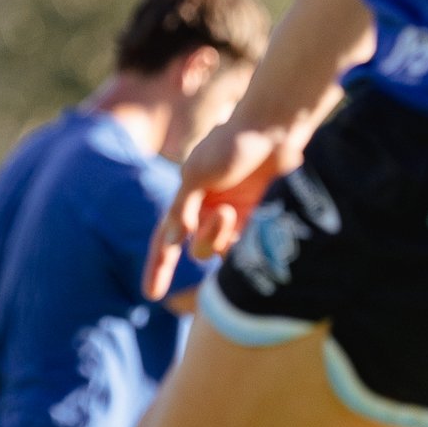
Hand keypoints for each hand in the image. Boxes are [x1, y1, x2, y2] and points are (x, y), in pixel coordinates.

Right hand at [144, 116, 294, 298]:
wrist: (274, 132)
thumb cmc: (231, 145)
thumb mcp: (197, 173)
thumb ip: (183, 207)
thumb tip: (173, 240)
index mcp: (188, 202)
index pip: (166, 240)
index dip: (158, 267)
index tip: (152, 295)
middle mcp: (209, 214)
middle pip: (197, 249)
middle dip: (206, 239)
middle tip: (224, 215)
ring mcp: (236, 221)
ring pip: (224, 251)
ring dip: (223, 235)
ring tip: (234, 210)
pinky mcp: (261, 222)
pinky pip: (248, 247)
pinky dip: (244, 238)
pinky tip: (251, 214)